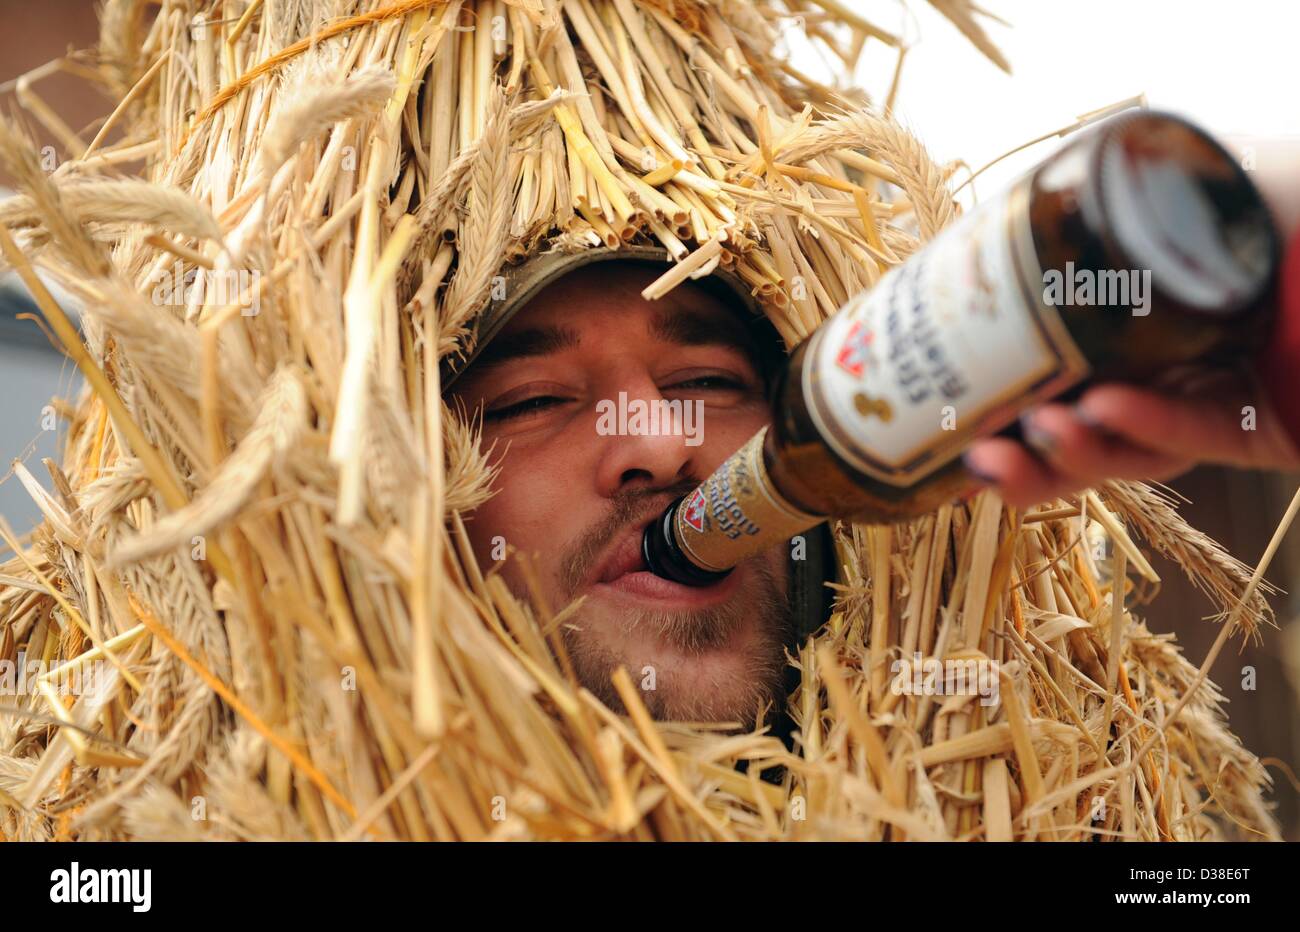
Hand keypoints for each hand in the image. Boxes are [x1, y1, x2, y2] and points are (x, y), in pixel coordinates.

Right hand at [961, 133, 1299, 509]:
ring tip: (1026, 442)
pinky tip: (1102, 413)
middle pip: (1089, 421)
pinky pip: (1198, 437)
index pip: (1070, 359)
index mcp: (1159, 316)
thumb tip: (1061, 179)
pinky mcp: (1272, 434)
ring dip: (1072, 455)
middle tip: (976, 451)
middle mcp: (1184, 362)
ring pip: (1133, 450)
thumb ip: (1158, 180)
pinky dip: (1148, 427)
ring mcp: (1228, 401)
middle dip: (1027, 450)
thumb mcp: (1229, 175)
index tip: (953, 387)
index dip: (1008, 381)